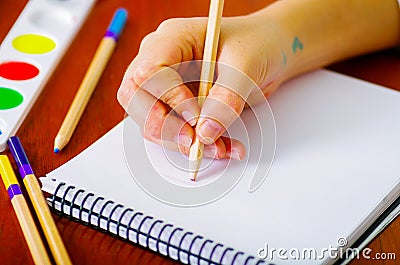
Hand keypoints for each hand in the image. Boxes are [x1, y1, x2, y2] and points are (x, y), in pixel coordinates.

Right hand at [117, 14, 286, 159]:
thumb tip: (205, 132)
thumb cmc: (257, 43)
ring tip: (218, 148)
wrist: (270, 51)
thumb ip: (226, 98)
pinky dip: (198, 146)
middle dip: (163, 127)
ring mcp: (168, 85)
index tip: (195, 116)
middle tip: (193, 142)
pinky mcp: (179, 106)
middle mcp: (163, 62)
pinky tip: (222, 147)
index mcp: (173, 39)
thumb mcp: (246, 65)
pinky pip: (176, 132)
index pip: (148, 72)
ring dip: (183, 142)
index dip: (167, 98)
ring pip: (154, 122)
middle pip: (137, 99)